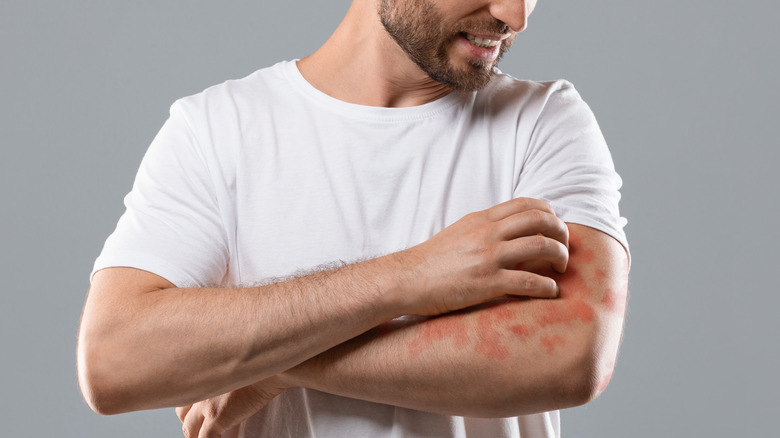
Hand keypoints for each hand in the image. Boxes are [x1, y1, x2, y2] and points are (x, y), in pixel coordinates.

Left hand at [176, 378, 285, 437]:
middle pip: (183, 415)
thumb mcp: (238, 370)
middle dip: (192, 424)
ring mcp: (206, 405)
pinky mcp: (216, 418)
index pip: (185, 398)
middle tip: (204, 430)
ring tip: (211, 437)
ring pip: (189, 431)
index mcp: (205, 376)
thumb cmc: (264, 367)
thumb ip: (226, 381)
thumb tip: (227, 395)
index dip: (190, 411)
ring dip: (198, 436)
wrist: (274, 369)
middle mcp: (200, 389)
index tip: (198, 417)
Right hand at [399, 197, 568, 314]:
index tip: (554, 230)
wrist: (406, 280)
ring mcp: (489, 257)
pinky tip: (549, 292)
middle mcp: (488, 233)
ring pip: (541, 246)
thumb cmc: (432, 261)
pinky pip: (529, 281)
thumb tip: (511, 231)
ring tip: (560, 271)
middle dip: (562, 234)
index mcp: (483, 219)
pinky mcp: (487, 282)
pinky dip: (547, 287)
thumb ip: (486, 228)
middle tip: (564, 251)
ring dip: (560, 258)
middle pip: (541, 220)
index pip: (528, 204)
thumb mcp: (460, 232)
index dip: (550, 215)